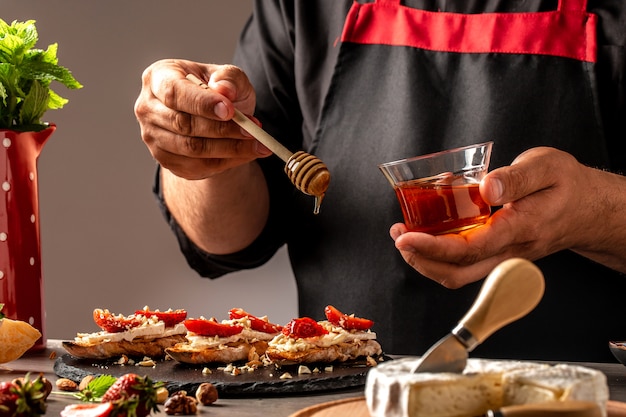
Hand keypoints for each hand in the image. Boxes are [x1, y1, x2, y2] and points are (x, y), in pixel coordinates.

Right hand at [134, 59, 270, 179]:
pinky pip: (199, 166)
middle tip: (253, 130)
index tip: (230, 111)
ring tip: (258, 142)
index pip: (175, 93)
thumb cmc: (217, 91)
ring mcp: (153, 137)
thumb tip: (224, 91)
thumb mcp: (229, 77)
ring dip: (230, 147)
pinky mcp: (167, 160)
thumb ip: (230, 78)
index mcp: (158, 78)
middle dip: (223, 129)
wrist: (213, 118)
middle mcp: (148, 108)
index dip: (202, 104)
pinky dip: (228, 161)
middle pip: (183, 124)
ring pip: (192, 149)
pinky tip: (248, 152)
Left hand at [390, 147, 624, 287]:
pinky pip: (466, 265)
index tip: (406, 237)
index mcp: (520, 228)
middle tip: (399, 237)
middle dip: (421, 260)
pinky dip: (441, 256)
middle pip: (458, 272)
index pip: (470, 248)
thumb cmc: (567, 185)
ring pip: (459, 274)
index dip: (433, 247)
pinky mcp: (499, 256)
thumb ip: (517, 177)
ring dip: (428, 261)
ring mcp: (504, 257)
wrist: (588, 209)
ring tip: (406, 237)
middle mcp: (510, 251)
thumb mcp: (547, 167)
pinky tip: (429, 235)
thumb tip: (486, 188)